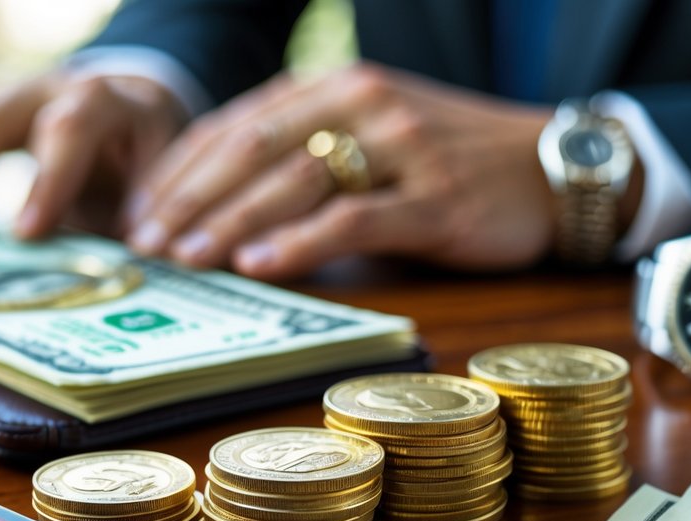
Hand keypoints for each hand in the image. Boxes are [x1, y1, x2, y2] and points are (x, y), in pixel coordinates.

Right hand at [0, 72, 186, 239]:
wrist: (137, 122)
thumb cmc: (147, 168)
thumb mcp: (158, 191)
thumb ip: (142, 222)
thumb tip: (129, 264)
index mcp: (109, 104)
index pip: (72, 127)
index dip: (48, 179)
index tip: (26, 235)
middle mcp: (51, 89)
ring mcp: (6, 96)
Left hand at [122, 63, 559, 278]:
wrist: (551, 165)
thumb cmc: (449, 155)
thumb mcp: (374, 131)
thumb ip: (308, 148)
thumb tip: (222, 198)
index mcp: (339, 85)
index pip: (239, 122)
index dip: (182, 167)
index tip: (139, 209)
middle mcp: (364, 103)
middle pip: (254, 147)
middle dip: (191, 197)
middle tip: (145, 241)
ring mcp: (402, 148)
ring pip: (296, 180)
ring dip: (230, 220)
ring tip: (185, 257)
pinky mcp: (434, 198)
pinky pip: (353, 219)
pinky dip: (300, 242)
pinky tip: (259, 264)